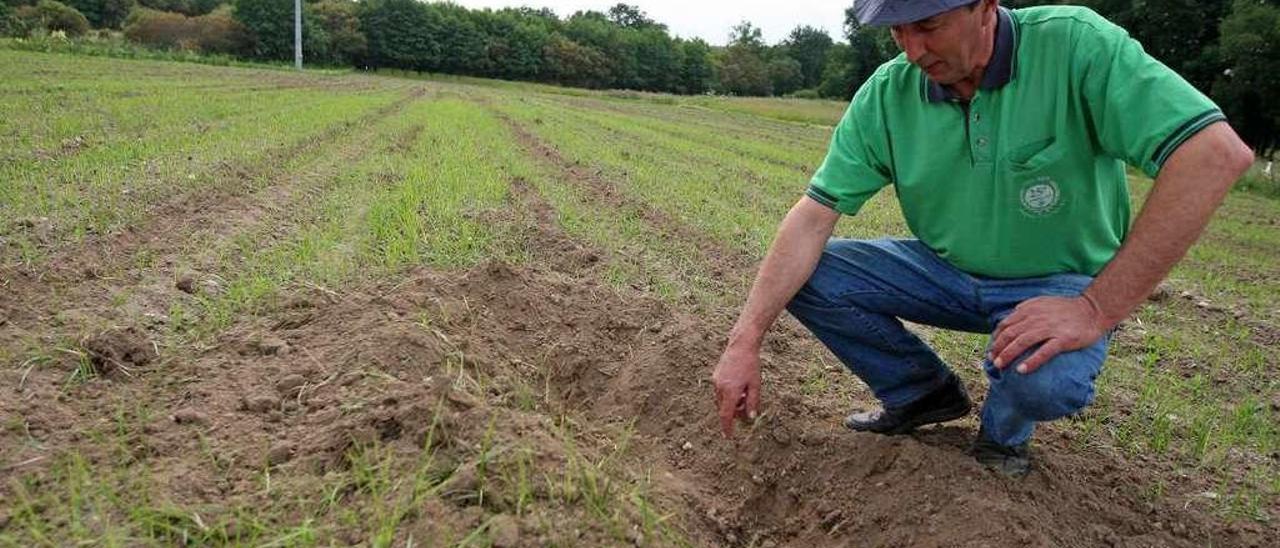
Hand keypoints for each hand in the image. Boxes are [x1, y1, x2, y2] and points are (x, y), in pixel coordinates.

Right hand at [711, 345, 761, 437]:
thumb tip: (750, 418)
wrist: (741, 346)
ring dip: (731, 403)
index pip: (726, 415)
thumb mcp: (756, 385)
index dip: (727, 427)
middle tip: (746, 409)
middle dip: (734, 413)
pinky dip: (728, 395)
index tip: (728, 436)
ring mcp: (716, 382)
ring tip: (744, 394)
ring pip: (721, 401)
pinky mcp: (715, 377)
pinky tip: (739, 386)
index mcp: (730, 391)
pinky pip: (719, 392)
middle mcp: (720, 388)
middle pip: (724, 409)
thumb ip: (753, 402)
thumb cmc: (751, 364)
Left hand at [989, 295, 1107, 373]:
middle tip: (991, 361)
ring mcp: (1050, 329)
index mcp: (1030, 310)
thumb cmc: (1067, 308)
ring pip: (1022, 342)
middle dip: (998, 348)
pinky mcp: (1063, 339)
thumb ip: (1027, 307)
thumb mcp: (1043, 302)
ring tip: (999, 366)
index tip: (991, 350)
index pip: (1006, 324)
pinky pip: (1044, 352)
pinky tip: (1021, 370)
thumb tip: (1013, 313)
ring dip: (1008, 354)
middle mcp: (1037, 318)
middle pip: (1010, 334)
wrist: (1093, 310)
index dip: (995, 338)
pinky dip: (1031, 361)